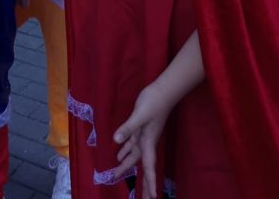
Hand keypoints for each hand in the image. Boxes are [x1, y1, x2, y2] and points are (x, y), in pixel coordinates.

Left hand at [112, 80, 176, 197]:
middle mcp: (147, 142)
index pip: (149, 165)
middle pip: (143, 165)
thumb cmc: (154, 102)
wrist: (162, 90)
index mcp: (149, 142)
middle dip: (143, 181)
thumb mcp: (140, 115)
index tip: (154, 197)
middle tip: (143, 197)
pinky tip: (118, 154)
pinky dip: (125, 150)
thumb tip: (117, 142)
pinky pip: (132, 144)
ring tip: (117, 175)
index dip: (150, 181)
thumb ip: (128, 128)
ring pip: (135, 155)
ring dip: (127, 165)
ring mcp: (144, 135)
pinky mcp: (140, 128)